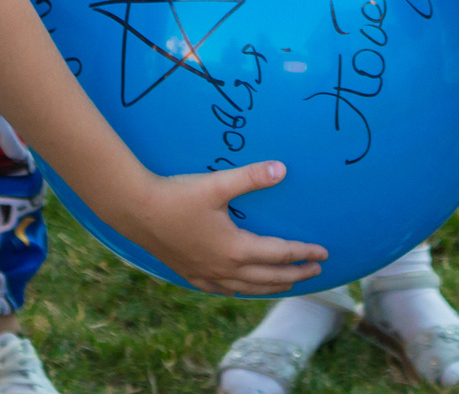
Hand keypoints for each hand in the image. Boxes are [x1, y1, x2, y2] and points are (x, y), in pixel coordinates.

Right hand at [111, 163, 325, 294]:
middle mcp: (223, 269)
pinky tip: (238, 288)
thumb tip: (282, 169)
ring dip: (270, 286)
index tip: (324, 253)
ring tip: (286, 283)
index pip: (279, 254)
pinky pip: (220, 289)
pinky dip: (238, 290)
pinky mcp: (188, 273)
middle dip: (295, 275)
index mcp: (235, 249)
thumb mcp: (217, 183)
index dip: (303, 254)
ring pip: (246, 288)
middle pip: (268, 278)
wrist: (134, 210)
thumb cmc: (176, 195)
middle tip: (315, 272)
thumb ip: (251, 177)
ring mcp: (205, 275)